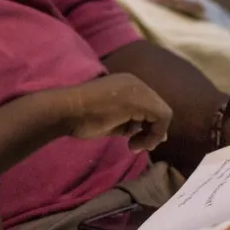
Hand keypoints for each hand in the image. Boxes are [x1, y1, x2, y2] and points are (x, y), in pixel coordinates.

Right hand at [51, 73, 172, 150]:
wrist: (66, 110)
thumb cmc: (82, 117)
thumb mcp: (113, 122)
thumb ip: (133, 126)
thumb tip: (161, 137)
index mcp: (128, 84)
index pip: (150, 106)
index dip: (147, 126)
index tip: (133, 141)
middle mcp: (137, 83)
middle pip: (158, 109)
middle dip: (151, 131)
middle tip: (135, 146)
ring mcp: (139, 88)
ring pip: (163, 114)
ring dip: (152, 134)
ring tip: (134, 146)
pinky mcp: (140, 99)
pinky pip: (162, 117)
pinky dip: (154, 135)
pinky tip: (133, 144)